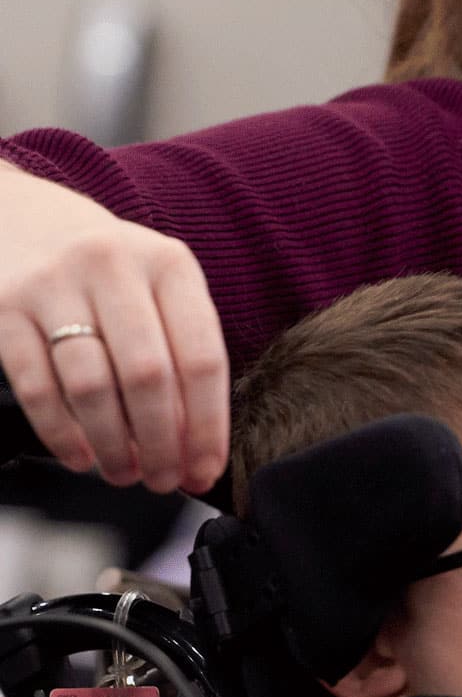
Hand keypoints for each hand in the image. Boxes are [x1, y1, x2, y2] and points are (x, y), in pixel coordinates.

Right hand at [0, 163, 227, 491]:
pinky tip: (80, 455)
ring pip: (92, 386)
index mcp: (170, 265)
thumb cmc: (109, 268)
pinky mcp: (4, 308)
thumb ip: (182, 351)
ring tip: (124, 473)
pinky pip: (37, 385)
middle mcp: (114, 267)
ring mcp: (54, 285)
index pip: (203, 357)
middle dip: (160, 443)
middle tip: (164, 480)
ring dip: (112, 444)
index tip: (206, 468)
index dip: (207, 425)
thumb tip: (199, 445)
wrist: (23, 216)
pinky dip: (61, 432)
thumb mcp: (159, 286)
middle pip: (149, 376)